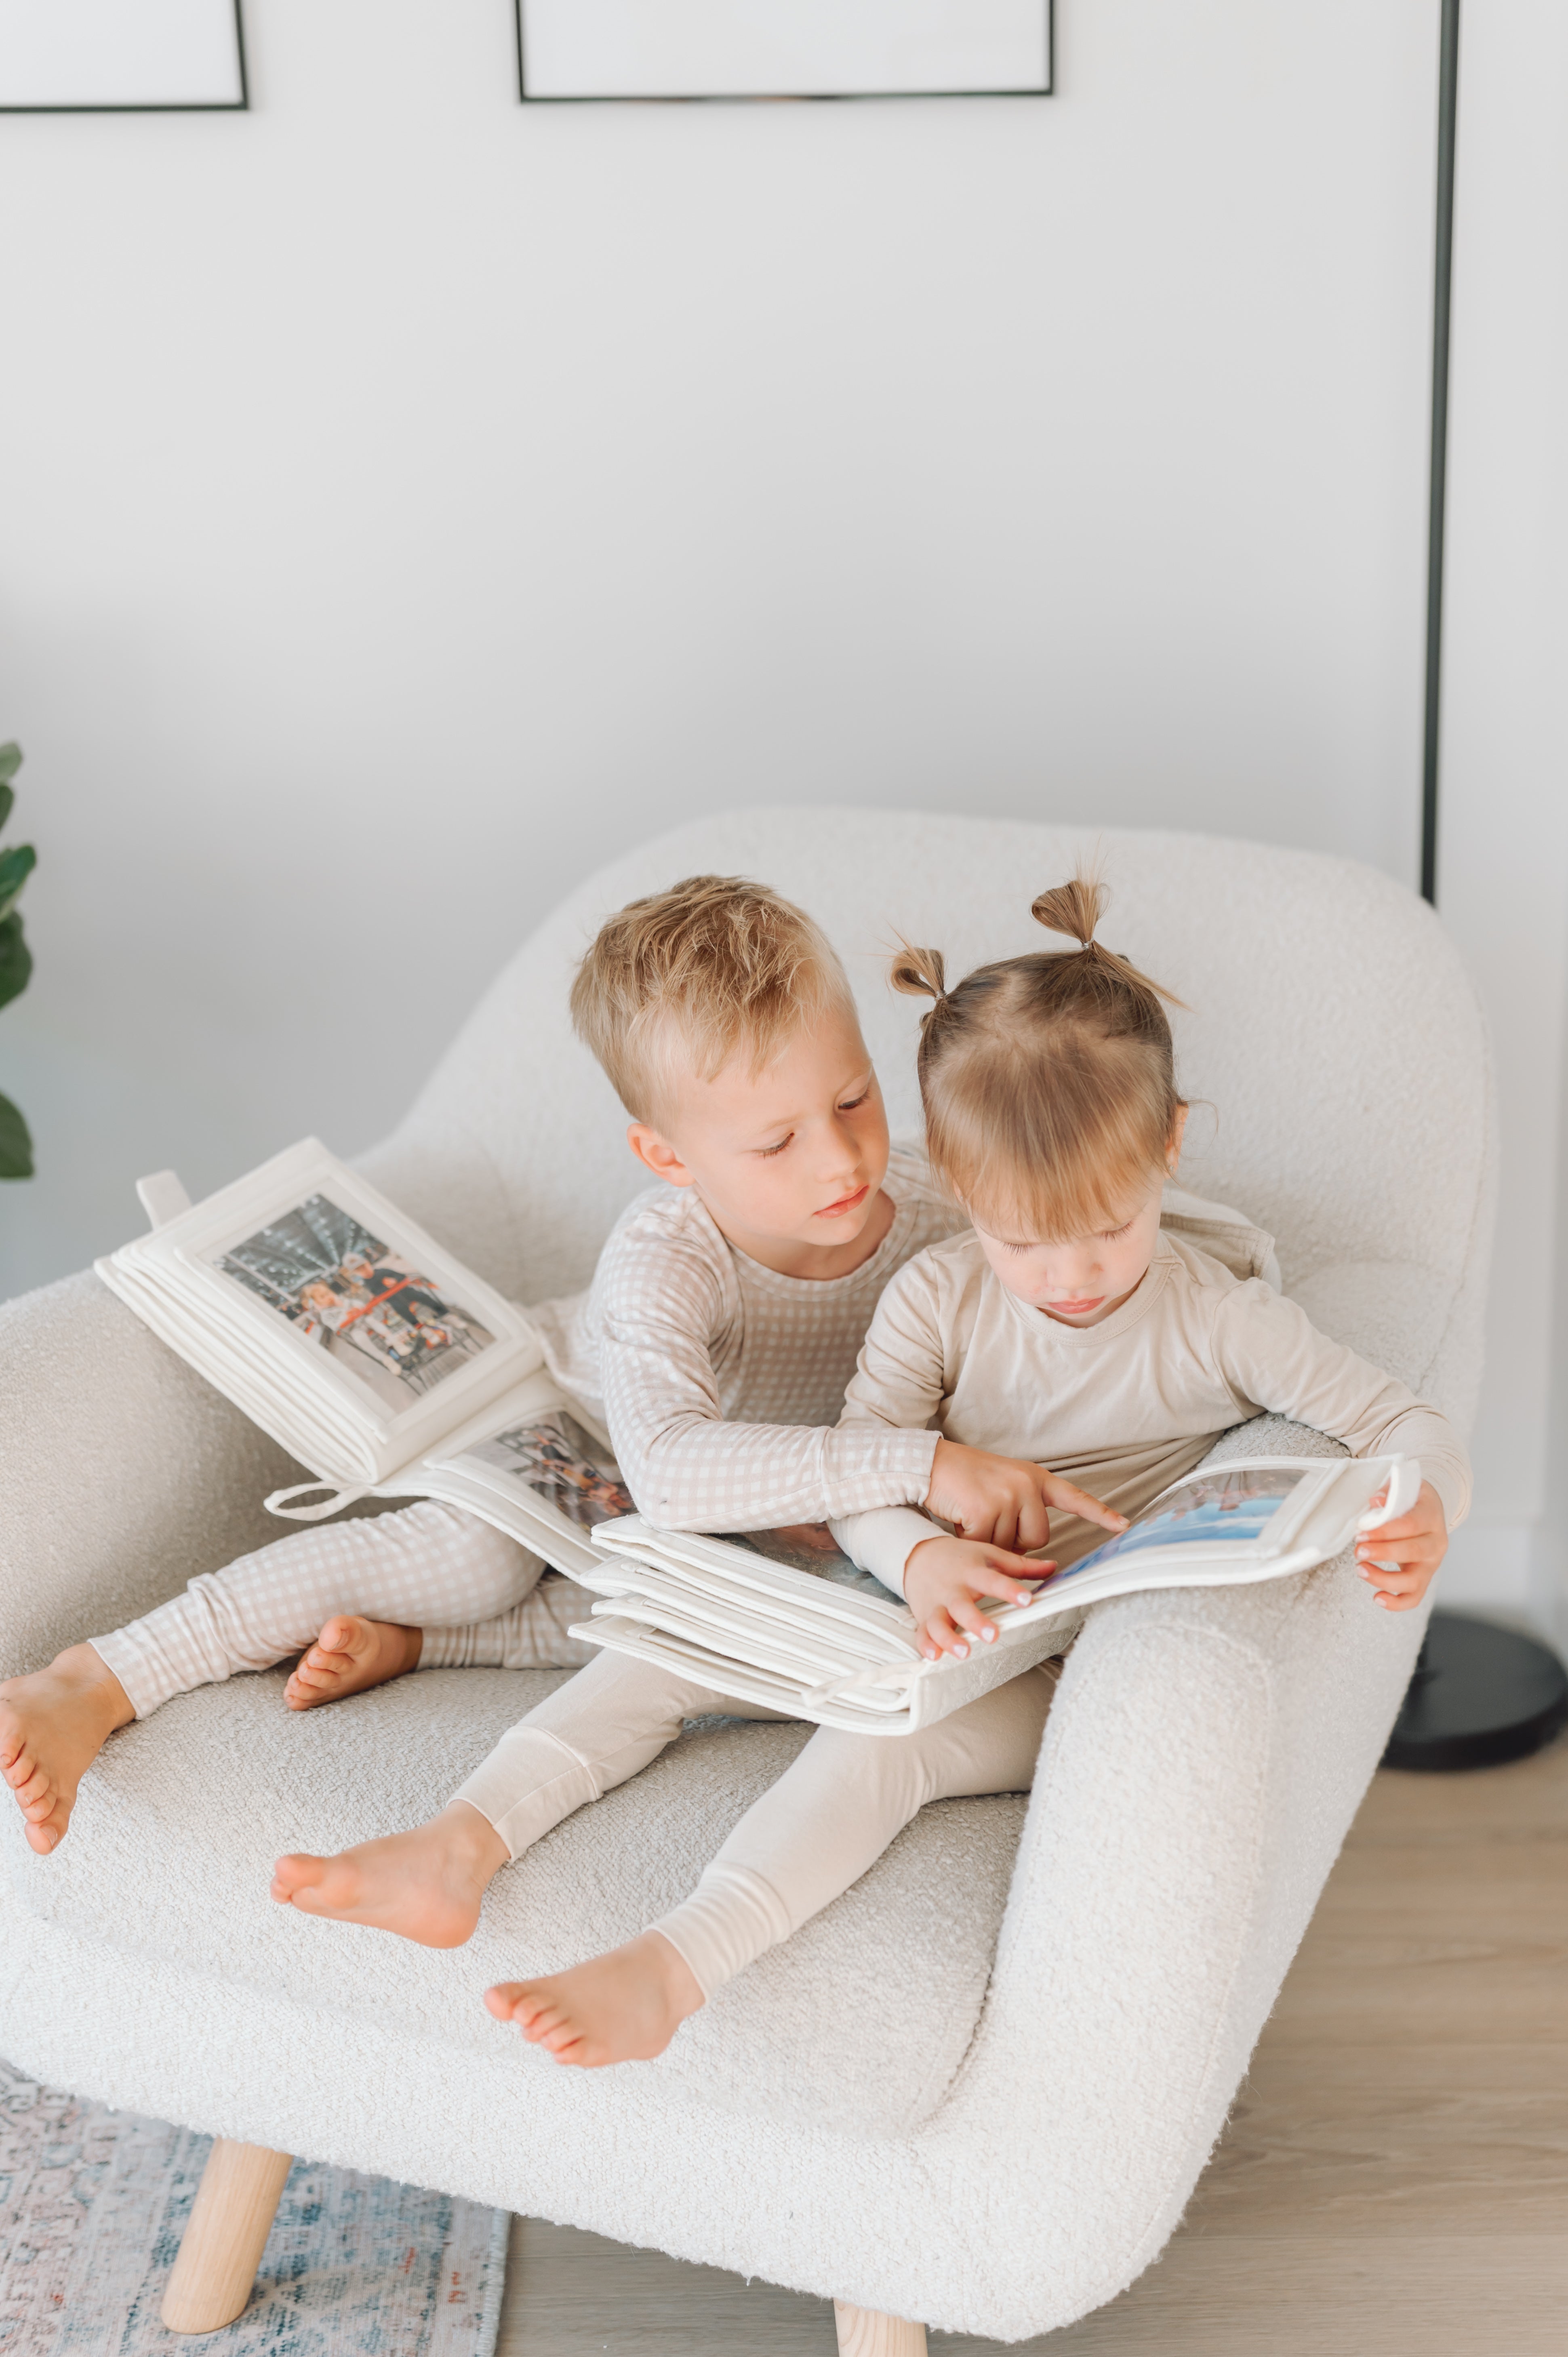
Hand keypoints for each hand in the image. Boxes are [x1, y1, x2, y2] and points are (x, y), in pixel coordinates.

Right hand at [903, 1534, 1054, 1661]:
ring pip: (939, 1623)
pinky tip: (934, 1656)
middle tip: (992, 1635)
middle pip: (962, 1606)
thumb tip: (1053, 1567)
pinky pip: (922, 1633)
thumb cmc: (959, 1557)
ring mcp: (936, 1605)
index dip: (1010, 1590)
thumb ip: (1021, 1566)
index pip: (993, 1580)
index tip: (1026, 1600)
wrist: (917, 1555)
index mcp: (972, 1571)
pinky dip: (926, 1645)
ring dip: (949, 1638)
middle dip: (976, 1621)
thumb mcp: (989, 1555)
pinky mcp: (924, 1617)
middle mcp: (952, 1589)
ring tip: (963, 1651)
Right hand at [925, 1438, 1128, 1553]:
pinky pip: (987, 1547)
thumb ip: (1023, 1509)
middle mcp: (1027, 1484)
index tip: (1124, 1526)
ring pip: (1010, 1547)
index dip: (1101, 1514)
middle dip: (1014, 1542)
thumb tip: (1027, 1550)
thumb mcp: (1004, 1485)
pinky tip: (962, 1523)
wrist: (930, 1465)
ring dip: (989, 1542)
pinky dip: (972, 1543)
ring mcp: (1008, 1495)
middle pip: (1038, 1539)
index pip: (1075, 1498)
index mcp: (1036, 1478)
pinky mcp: (986, 1509)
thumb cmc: (965, 1479)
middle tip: (991, 1522)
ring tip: (973, 1516)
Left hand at [1356, 1478, 1447, 1610]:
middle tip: (1358, 1551)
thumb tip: (1376, 1501)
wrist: (1428, 1510)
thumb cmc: (1410, 1499)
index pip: (1410, 1526)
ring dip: (1384, 1579)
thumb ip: (1389, 1492)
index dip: (1384, 1531)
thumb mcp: (1403, 1487)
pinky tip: (1377, 1597)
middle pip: (1412, 1552)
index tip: (1362, 1533)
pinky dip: (1396, 1603)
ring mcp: (1432, 1564)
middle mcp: (1436, 1543)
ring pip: (1413, 1580)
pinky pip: (1414, 1598)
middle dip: (1382, 1554)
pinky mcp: (1424, 1579)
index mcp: (1431, 1517)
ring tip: (1360, 1569)